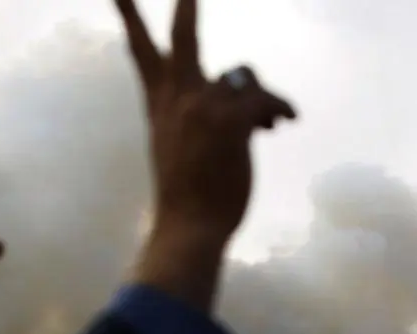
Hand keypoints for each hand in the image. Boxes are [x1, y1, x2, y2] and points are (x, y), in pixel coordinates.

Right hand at [114, 0, 296, 309]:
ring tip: (273, 123)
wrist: (189, 229)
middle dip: (187, 7)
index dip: (130, 19)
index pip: (142, 54)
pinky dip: (280, 110)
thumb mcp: (179, 152)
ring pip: (244, 76)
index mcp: (159, 108)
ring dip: (263, 97)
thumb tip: (244, 109)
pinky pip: (265, 100)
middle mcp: (177, 100)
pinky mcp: (230, 122)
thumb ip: (196, 121)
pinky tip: (286, 124)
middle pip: (183, 39)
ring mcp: (202, 109)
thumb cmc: (188, 202)